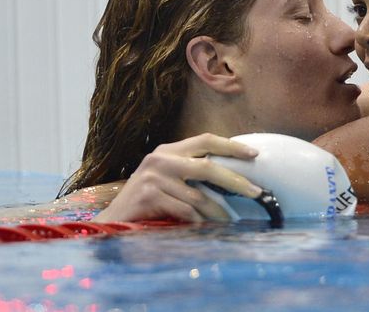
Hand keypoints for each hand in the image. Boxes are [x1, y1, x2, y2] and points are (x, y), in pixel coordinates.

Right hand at [94, 133, 260, 222]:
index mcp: (169, 150)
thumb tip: (234, 178)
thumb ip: (192, 174)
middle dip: (235, 180)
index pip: (206, 140)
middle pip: (208, 166)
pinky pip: (185, 211)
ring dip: (218, 212)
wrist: (112, 222)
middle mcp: (161, 158)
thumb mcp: (169, 180)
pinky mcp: (149, 195)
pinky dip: (197, 222)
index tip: (254, 155)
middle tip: (256, 192)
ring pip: (199, 196)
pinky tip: (202, 228)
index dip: (232, 146)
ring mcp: (154, 177)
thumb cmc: (147, 203)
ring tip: (229, 221)